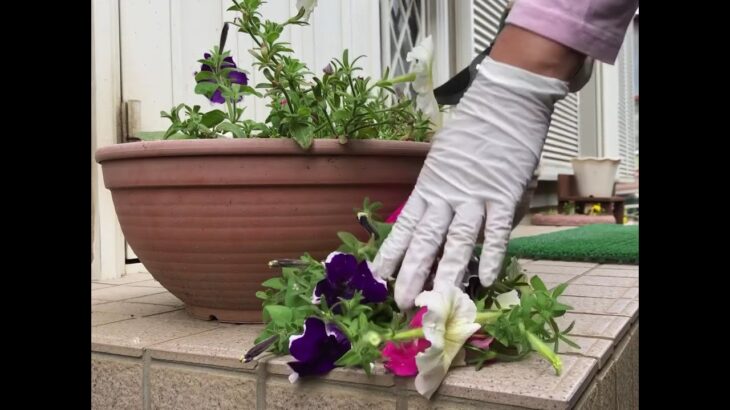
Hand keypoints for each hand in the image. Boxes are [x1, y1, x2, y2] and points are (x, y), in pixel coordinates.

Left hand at [372, 57, 568, 309]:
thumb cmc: (471, 134)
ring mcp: (475, 196)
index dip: (391, 254)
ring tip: (437, 300)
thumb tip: (441, 229)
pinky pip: (498, 229)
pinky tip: (487, 279)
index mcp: (428, 188)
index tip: (377, 278)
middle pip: (426, 239)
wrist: (503, 105)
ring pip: (458, 239)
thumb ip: (442, 197)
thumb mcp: (443, 163)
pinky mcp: (504, 194)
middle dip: (413, 272)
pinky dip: (493, 254)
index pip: (405, 227)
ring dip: (447, 271)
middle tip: (401, 302)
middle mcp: (446, 196)